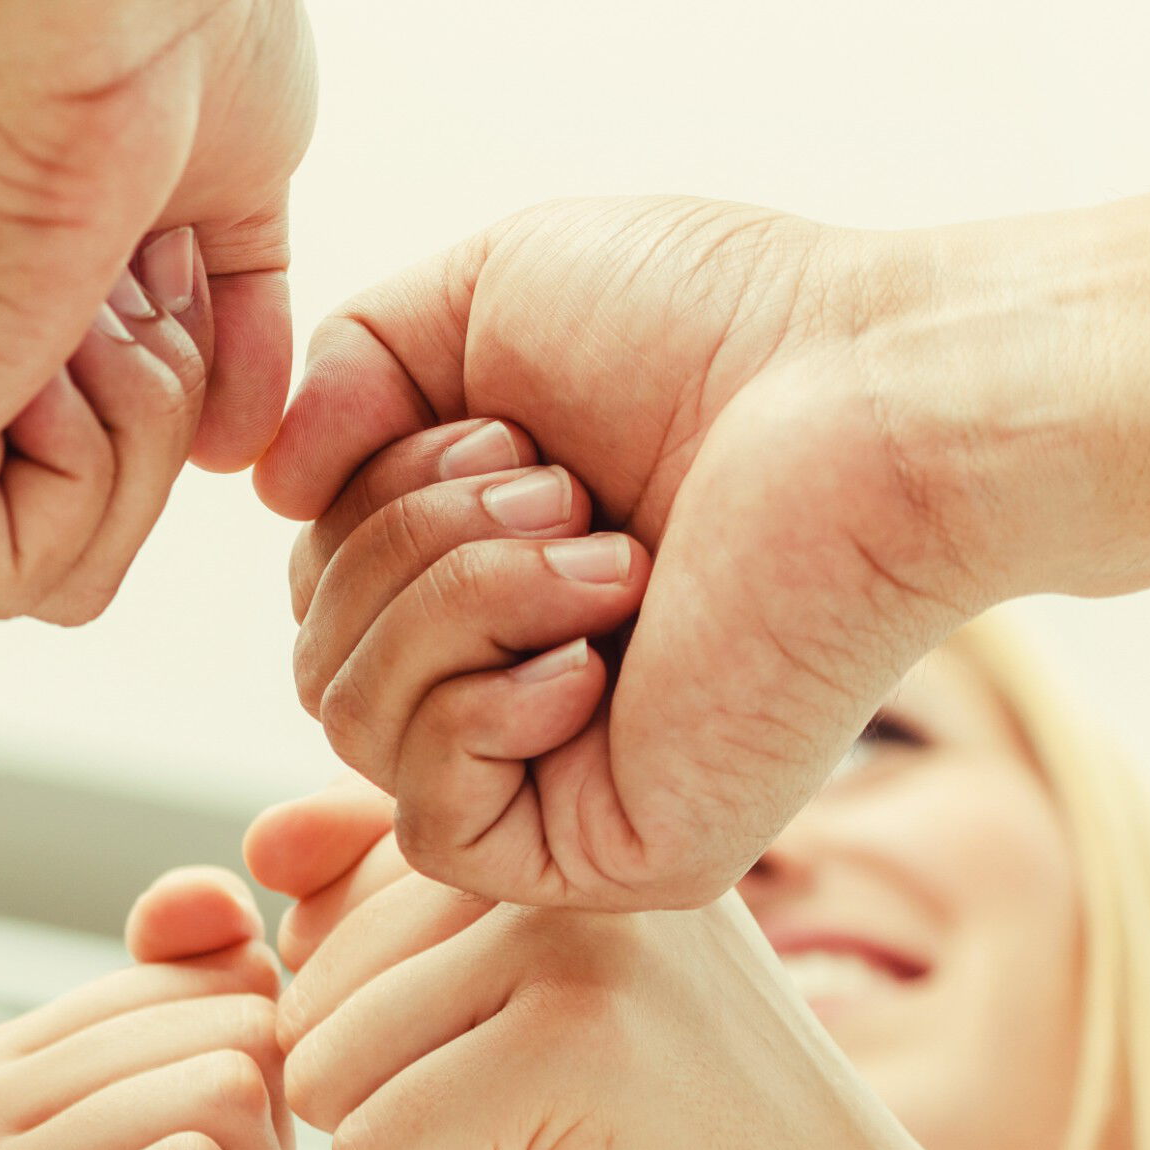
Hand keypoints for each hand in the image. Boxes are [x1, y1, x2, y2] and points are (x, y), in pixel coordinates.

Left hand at [0, 0, 313, 623]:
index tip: (145, 241)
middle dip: (157, 406)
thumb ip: (215, 330)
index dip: (165, 380)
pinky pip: (30, 576)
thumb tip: (231, 452)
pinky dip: (103, 457)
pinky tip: (58, 316)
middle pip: (65, 539)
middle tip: (123, 260)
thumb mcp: (209, 195)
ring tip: (95, 274)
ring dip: (142, 424)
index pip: (56, 477)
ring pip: (58, 572)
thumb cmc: (153, 20)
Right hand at [259, 189, 1149, 907]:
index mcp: (497, 571)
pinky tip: (602, 638)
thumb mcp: (476, 299)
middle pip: (318, 650)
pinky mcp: (608, 850)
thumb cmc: (719, 327)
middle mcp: (523, 681)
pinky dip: (481, 697)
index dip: (366, 495)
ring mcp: (562, 775)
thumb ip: (344, 372)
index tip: (503, 424)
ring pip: (353, 722)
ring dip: (456, 595)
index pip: (321, 583)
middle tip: (561, 482)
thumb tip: (268, 488)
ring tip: (604, 544)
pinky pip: (429, 811)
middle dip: (407, 537)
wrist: (881, 396)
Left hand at [266, 787, 941, 1149]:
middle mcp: (560, 843)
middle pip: (305, 992)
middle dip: (399, 1093)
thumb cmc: (686, 1148)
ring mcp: (573, 933)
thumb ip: (398, 908)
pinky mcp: (576, 1046)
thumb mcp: (540, 995)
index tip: (525, 1045)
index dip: (387, 1017)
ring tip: (568, 1145)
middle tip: (562, 1114)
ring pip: (321, 1071)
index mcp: (552, 813)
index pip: (323, 887)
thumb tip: (256, 851)